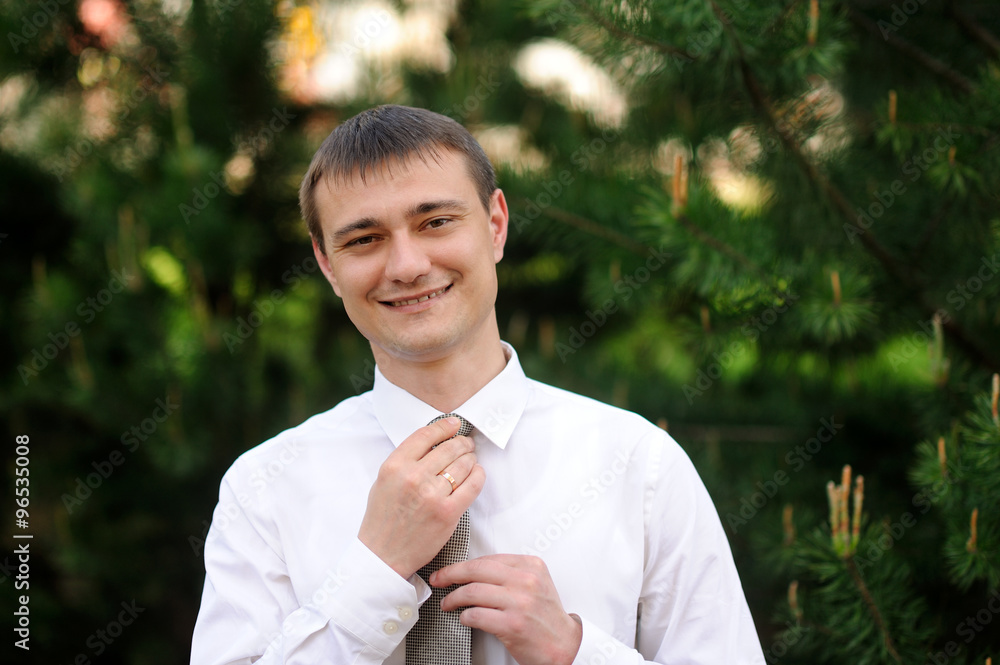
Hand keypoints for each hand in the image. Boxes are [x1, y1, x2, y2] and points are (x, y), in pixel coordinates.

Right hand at [358, 417, 485, 578]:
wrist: (382, 555)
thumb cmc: (383, 518)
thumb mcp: (384, 481)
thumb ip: (406, 460)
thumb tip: (434, 442)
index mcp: (394, 466)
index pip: (426, 435)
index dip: (445, 426)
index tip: (454, 424)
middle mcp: (413, 477)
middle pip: (449, 448)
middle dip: (462, 443)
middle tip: (467, 444)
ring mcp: (432, 495)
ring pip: (463, 464)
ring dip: (471, 459)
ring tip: (470, 460)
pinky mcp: (448, 512)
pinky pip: (472, 485)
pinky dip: (478, 475)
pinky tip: (477, 474)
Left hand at [432, 554, 582, 664]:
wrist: (565, 645)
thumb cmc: (547, 617)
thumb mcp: (536, 583)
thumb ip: (511, 572)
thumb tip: (475, 570)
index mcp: (531, 566)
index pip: (488, 559)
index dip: (463, 564)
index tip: (449, 570)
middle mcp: (526, 581)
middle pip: (476, 570)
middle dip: (450, 574)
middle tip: (439, 580)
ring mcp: (520, 602)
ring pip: (472, 592)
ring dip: (453, 598)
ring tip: (447, 603)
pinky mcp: (513, 624)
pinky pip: (476, 615)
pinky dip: (465, 616)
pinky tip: (464, 618)